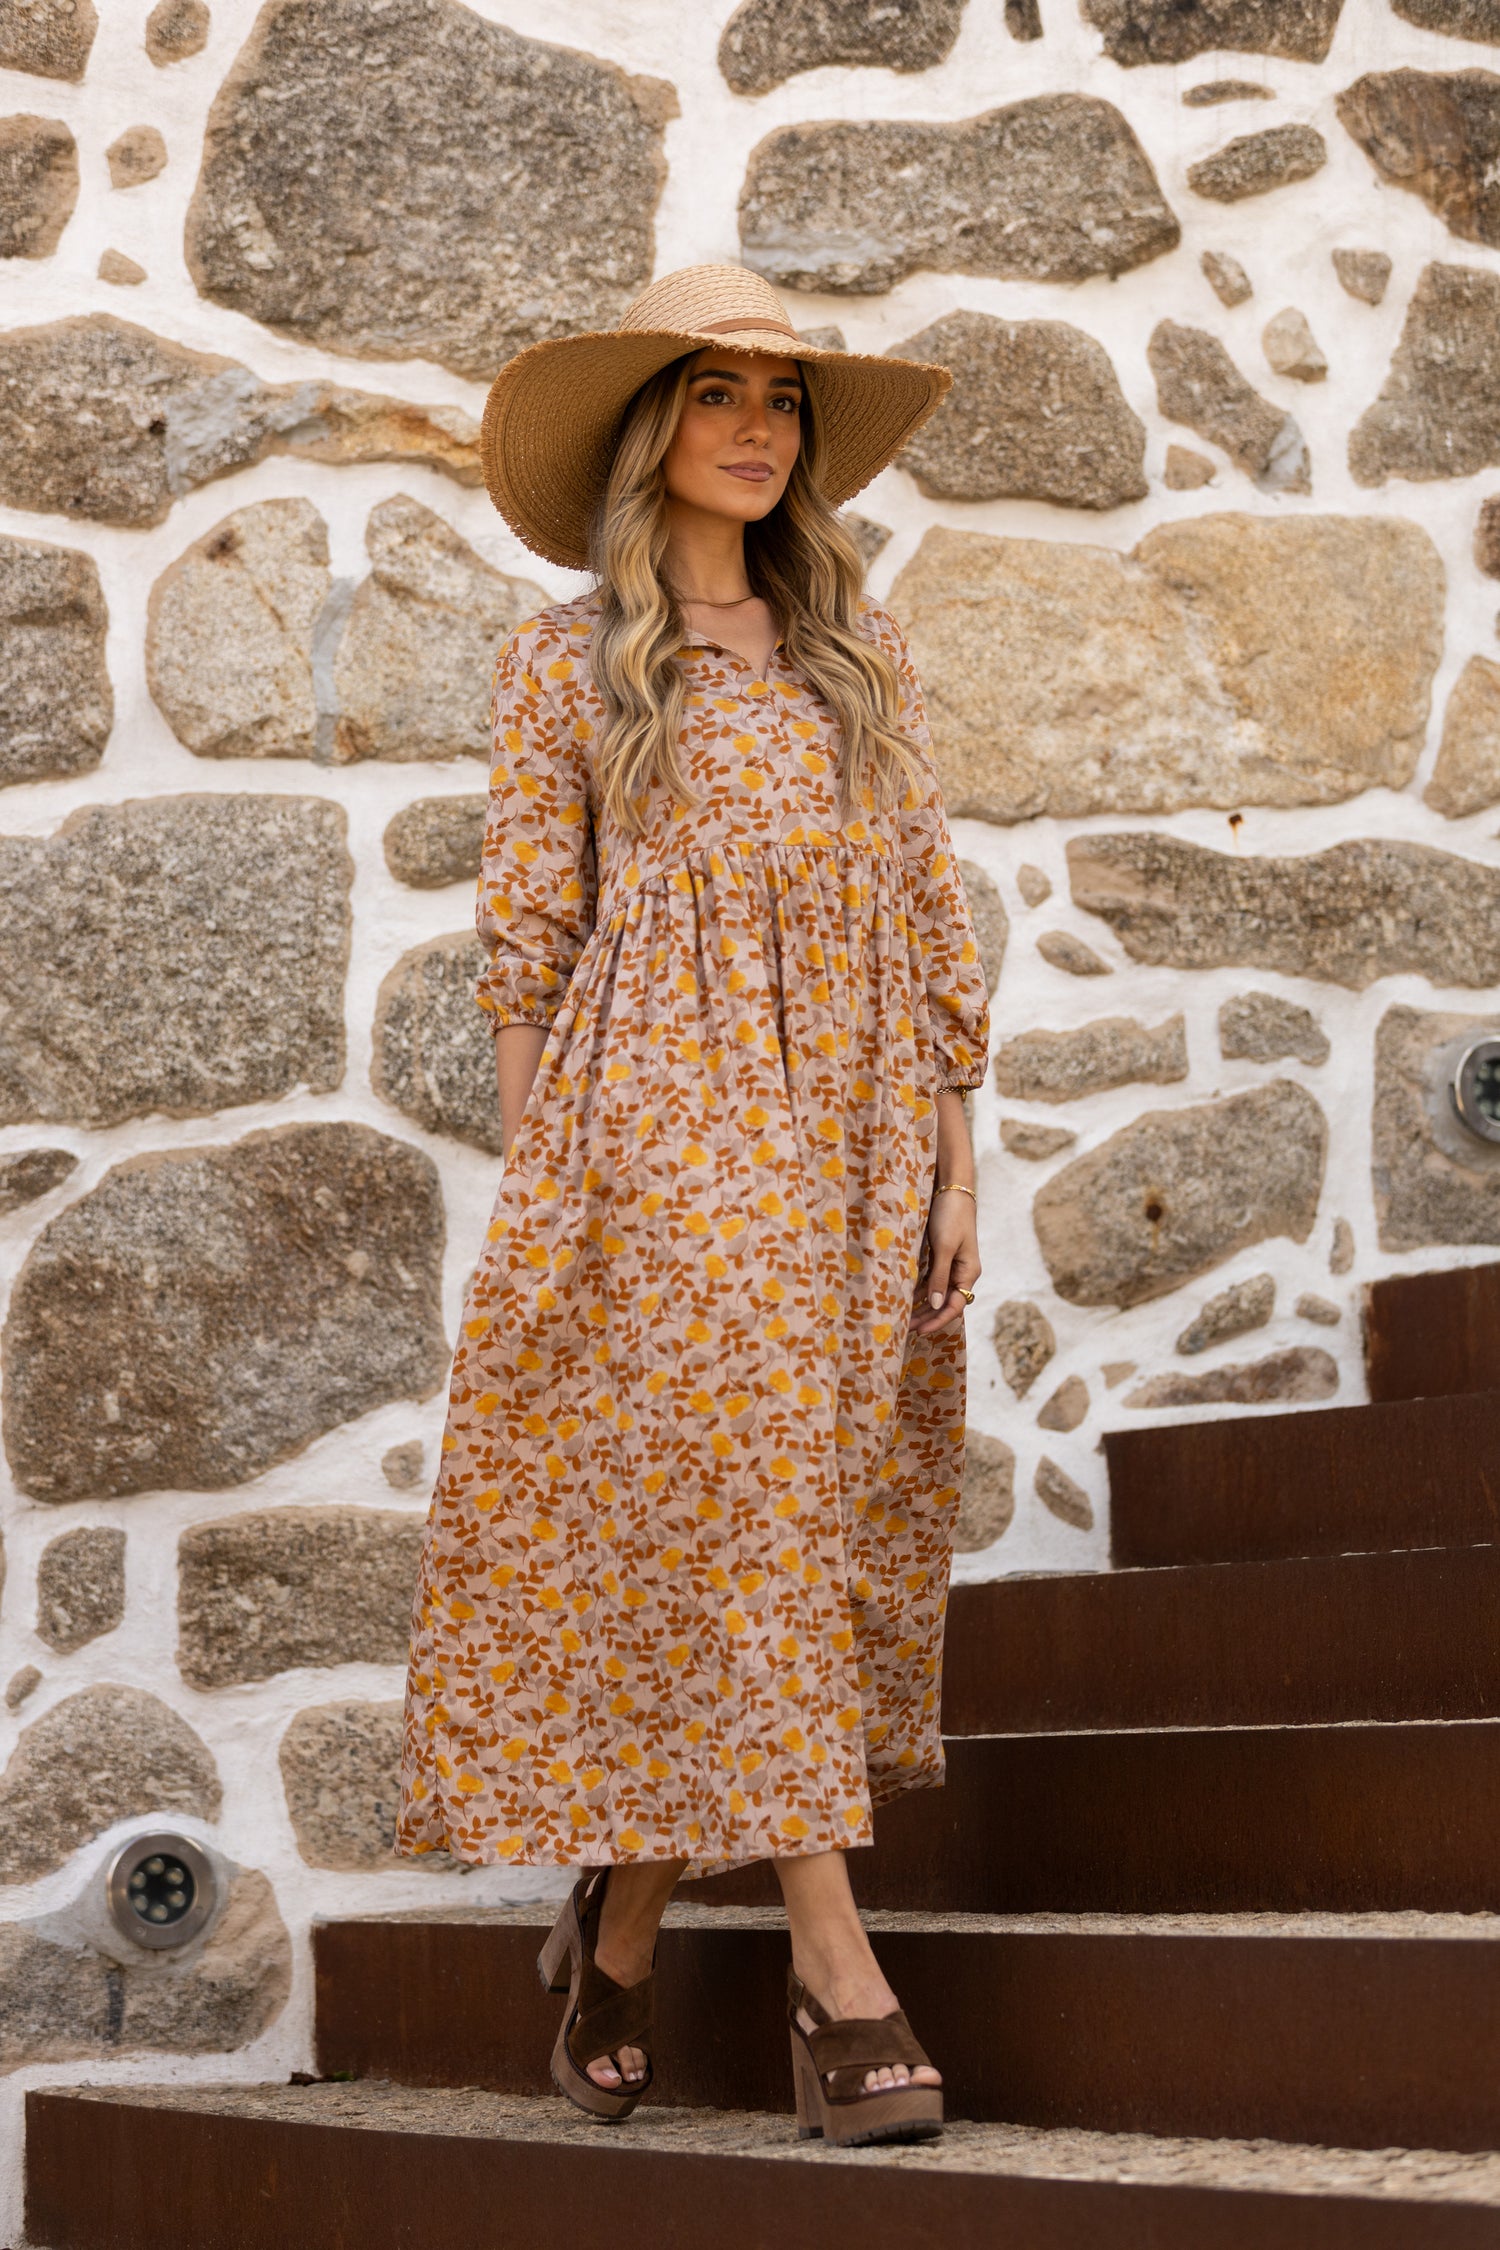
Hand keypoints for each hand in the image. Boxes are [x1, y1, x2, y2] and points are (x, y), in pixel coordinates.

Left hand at [911, 1185, 979, 1335]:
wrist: (952, 1190)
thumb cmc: (950, 1217)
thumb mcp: (943, 1248)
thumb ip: (939, 1276)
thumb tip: (934, 1305)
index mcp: (968, 1273)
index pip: (955, 1306)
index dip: (938, 1320)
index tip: (920, 1330)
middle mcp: (962, 1273)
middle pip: (946, 1303)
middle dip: (928, 1317)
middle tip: (906, 1328)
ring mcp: (952, 1265)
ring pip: (938, 1293)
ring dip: (922, 1306)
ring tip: (903, 1317)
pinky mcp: (942, 1256)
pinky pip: (932, 1280)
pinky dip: (920, 1290)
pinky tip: (906, 1297)